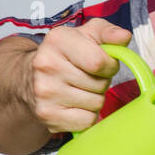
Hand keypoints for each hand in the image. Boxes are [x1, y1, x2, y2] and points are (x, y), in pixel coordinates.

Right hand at [25, 18, 132, 133]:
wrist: (30, 77)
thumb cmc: (66, 54)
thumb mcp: (87, 34)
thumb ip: (108, 32)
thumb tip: (124, 37)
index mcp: (58, 40)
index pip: (99, 62)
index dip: (110, 66)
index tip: (104, 64)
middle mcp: (47, 65)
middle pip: (99, 84)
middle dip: (101, 82)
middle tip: (87, 77)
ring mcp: (45, 92)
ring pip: (96, 104)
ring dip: (95, 99)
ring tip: (80, 89)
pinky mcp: (47, 115)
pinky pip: (87, 121)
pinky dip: (86, 116)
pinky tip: (74, 104)